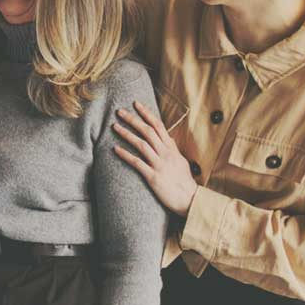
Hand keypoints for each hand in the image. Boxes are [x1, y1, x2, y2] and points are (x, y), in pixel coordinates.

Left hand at [112, 101, 198, 215]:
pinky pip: (137, 163)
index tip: (136, 104)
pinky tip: (115, 149)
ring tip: (114, 126)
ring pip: (141, 144)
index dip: (147, 114)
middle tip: (119, 111)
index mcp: (172, 149)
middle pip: (148, 132)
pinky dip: (125, 154)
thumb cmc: (184, 182)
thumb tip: (167, 140)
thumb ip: (172, 150)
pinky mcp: (153, 177)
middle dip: (133, 120)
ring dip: (126, 134)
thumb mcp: (181, 162)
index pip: (159, 126)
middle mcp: (166, 154)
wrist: (190, 200)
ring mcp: (159, 165)